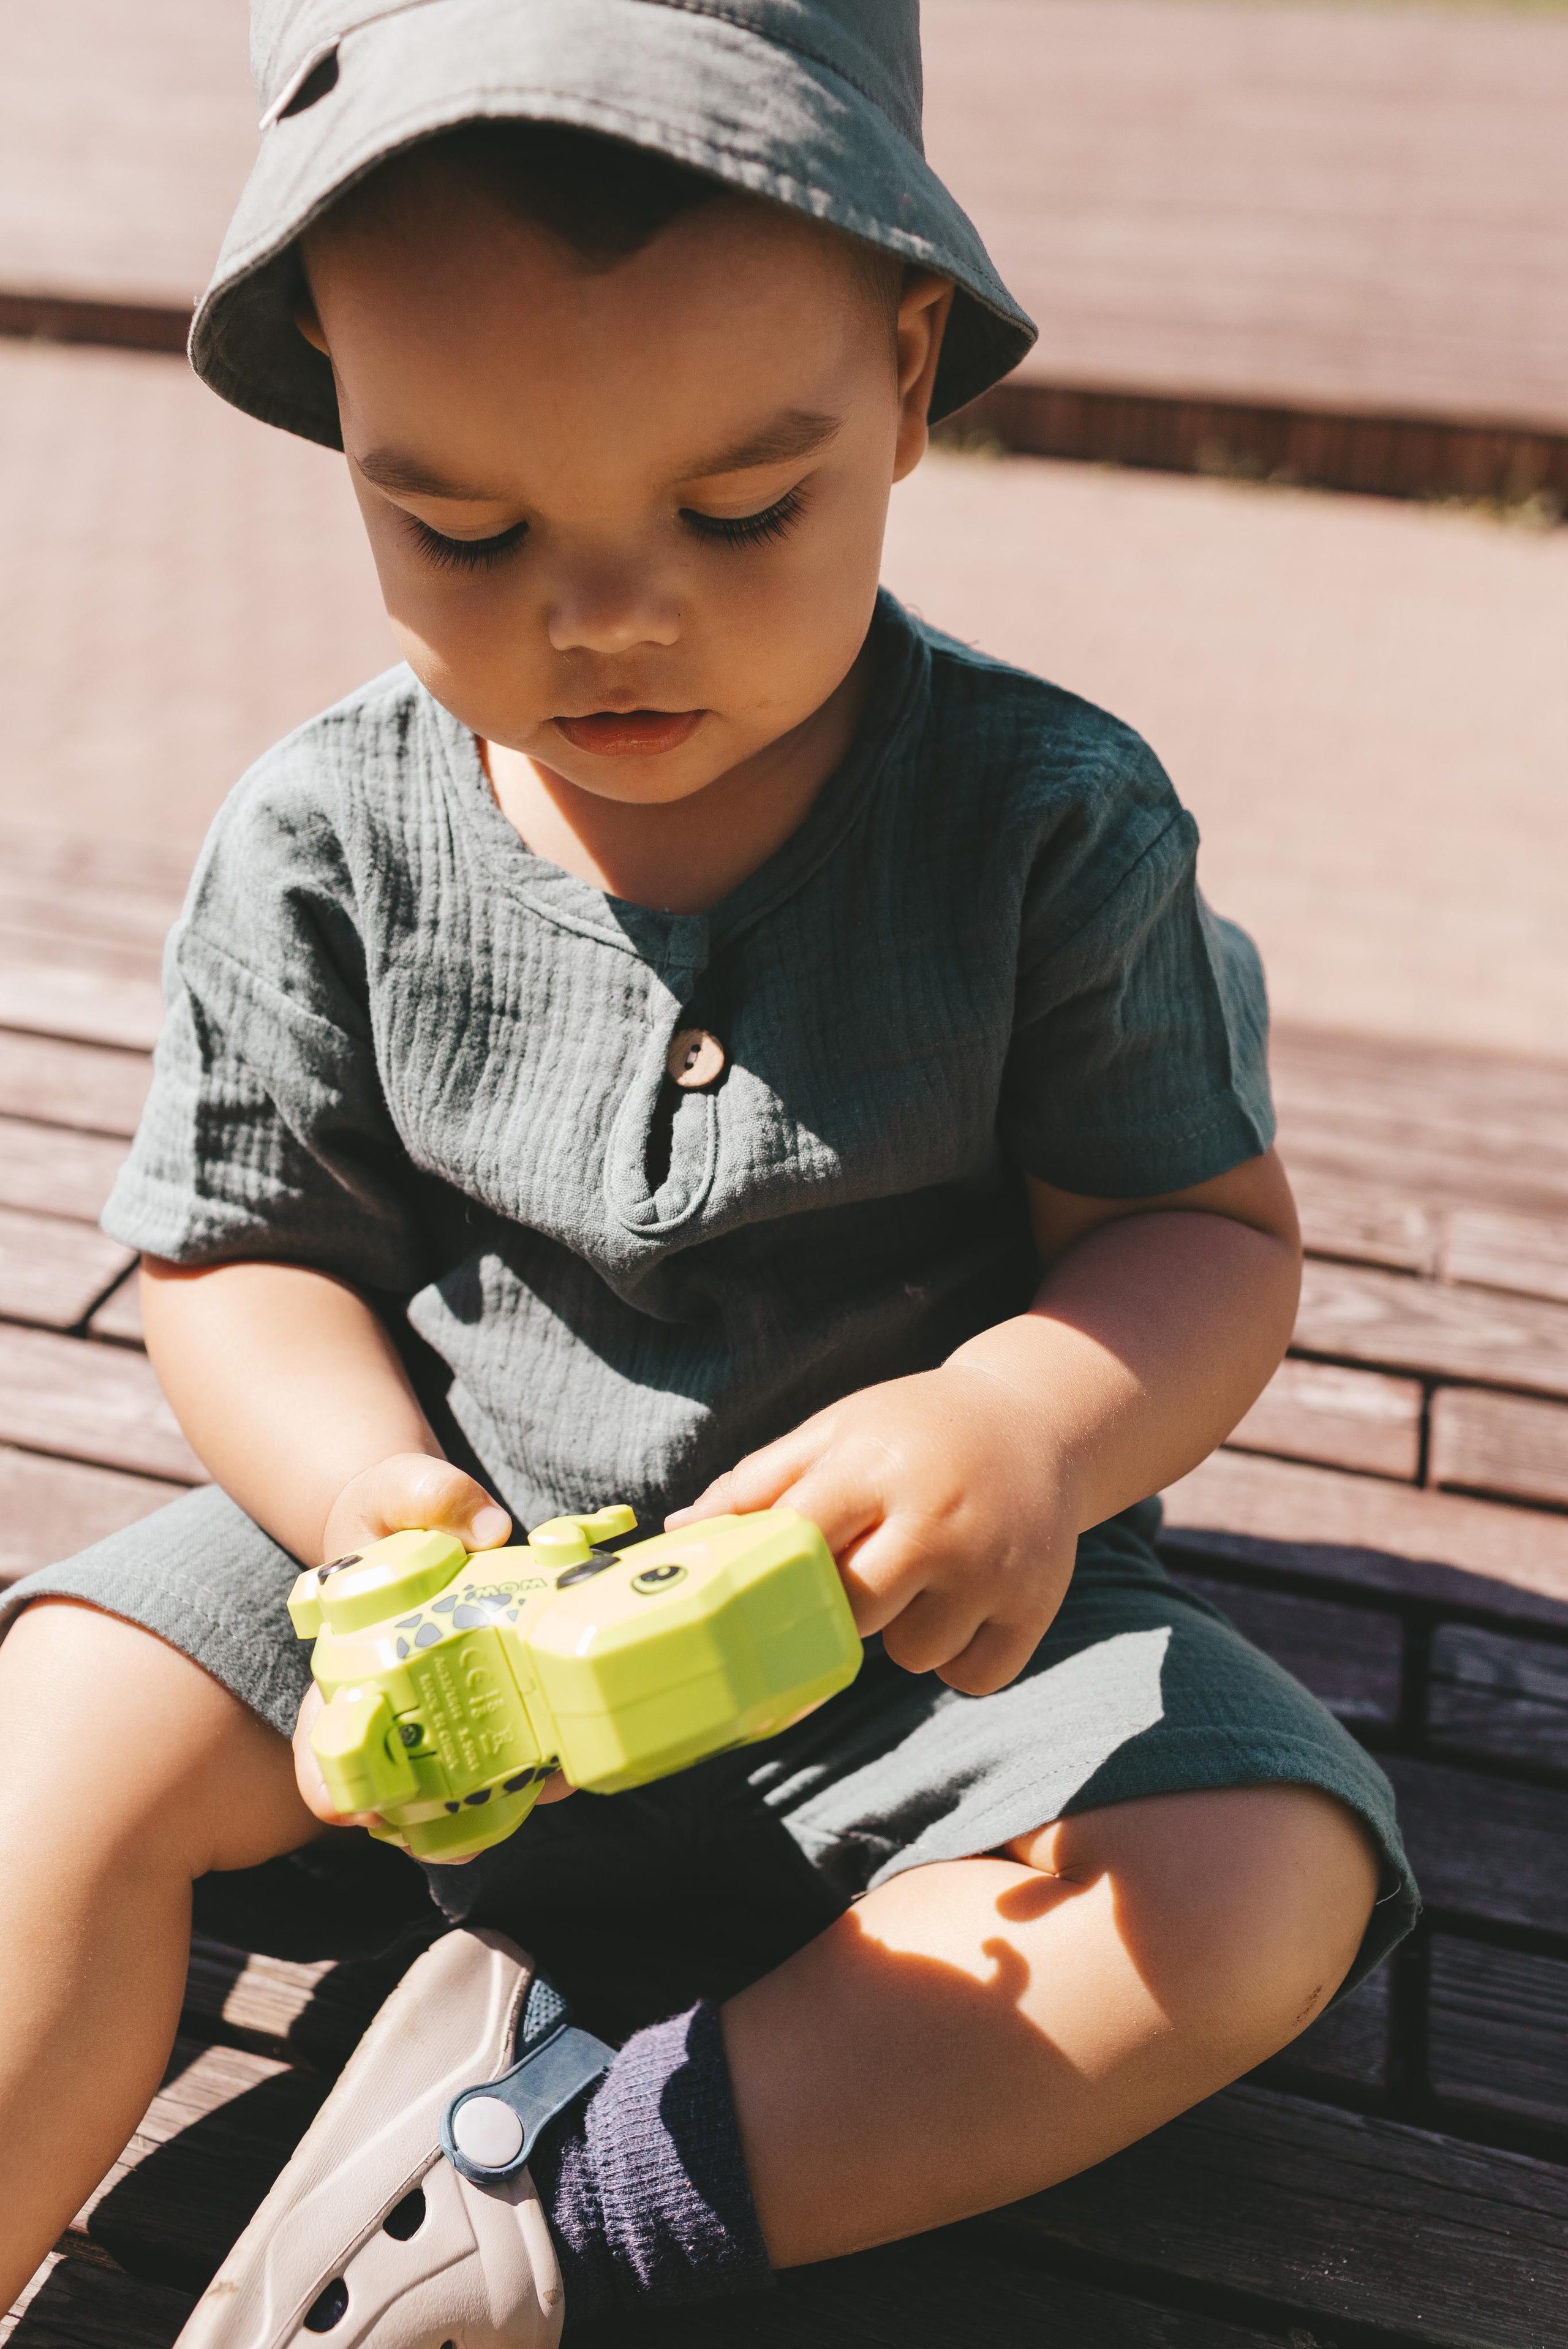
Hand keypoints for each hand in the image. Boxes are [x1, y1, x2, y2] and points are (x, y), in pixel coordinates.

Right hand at [295, 1451, 573, 1848]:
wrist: (419, 1521)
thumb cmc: (394, 1515)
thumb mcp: (399, 1492)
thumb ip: (430, 1498)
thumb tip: (488, 1530)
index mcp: (345, 1666)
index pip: (320, 1746)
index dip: (333, 1786)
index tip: (365, 1808)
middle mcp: (387, 1709)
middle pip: (390, 1796)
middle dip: (429, 1822)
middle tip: (472, 1833)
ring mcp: (440, 1718)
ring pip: (454, 1794)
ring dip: (495, 1806)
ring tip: (548, 1785)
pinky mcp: (492, 1711)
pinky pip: (508, 1762)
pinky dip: (535, 1774)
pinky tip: (569, 1766)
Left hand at [668, 1364, 1080, 1694]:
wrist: (1037, 1422)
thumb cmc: (913, 1431)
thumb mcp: (835, 1431)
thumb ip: (757, 1482)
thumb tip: (676, 1535)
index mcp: (875, 1466)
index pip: (799, 1542)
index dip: (775, 1575)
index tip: (763, 1591)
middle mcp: (938, 1516)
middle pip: (854, 1612)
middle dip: (846, 1605)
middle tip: (865, 1568)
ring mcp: (994, 1564)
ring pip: (914, 1654)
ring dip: (906, 1633)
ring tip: (923, 1577)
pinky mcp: (1037, 1603)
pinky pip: (972, 1678)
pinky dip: (960, 1659)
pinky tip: (963, 1606)